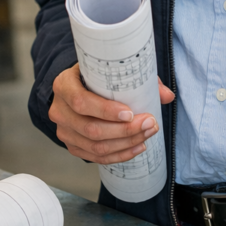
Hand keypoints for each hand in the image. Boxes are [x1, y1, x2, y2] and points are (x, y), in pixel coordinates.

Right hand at [50, 64, 174, 163]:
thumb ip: (137, 77)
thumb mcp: (109, 69)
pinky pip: (96, 157)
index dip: (106, 111)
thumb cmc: (94, 76)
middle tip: (149, 123)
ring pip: (95, 146)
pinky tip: (137, 147)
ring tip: (147, 135)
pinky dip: (119, 155)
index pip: (81, 102)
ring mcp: (63, 131)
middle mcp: (59, 110)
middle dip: (124, 130)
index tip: (130, 113)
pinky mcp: (72, 146)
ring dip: (125, 143)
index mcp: (64, 85)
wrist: (75, 88)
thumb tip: (166, 95)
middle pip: (91, 129)